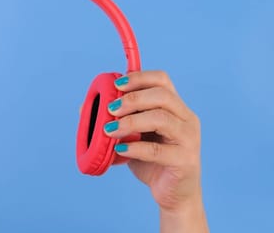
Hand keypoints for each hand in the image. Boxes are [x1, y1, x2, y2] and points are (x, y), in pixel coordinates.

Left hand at [103, 71, 207, 231]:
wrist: (173, 195)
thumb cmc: (152, 161)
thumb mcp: (132, 136)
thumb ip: (116, 120)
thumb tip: (84, 107)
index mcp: (175, 108)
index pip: (162, 80)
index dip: (139, 78)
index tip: (116, 85)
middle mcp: (186, 119)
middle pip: (162, 95)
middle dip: (132, 99)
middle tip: (110, 109)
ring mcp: (189, 139)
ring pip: (161, 119)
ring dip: (131, 122)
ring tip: (110, 131)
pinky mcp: (185, 160)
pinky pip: (158, 150)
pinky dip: (135, 148)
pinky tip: (120, 149)